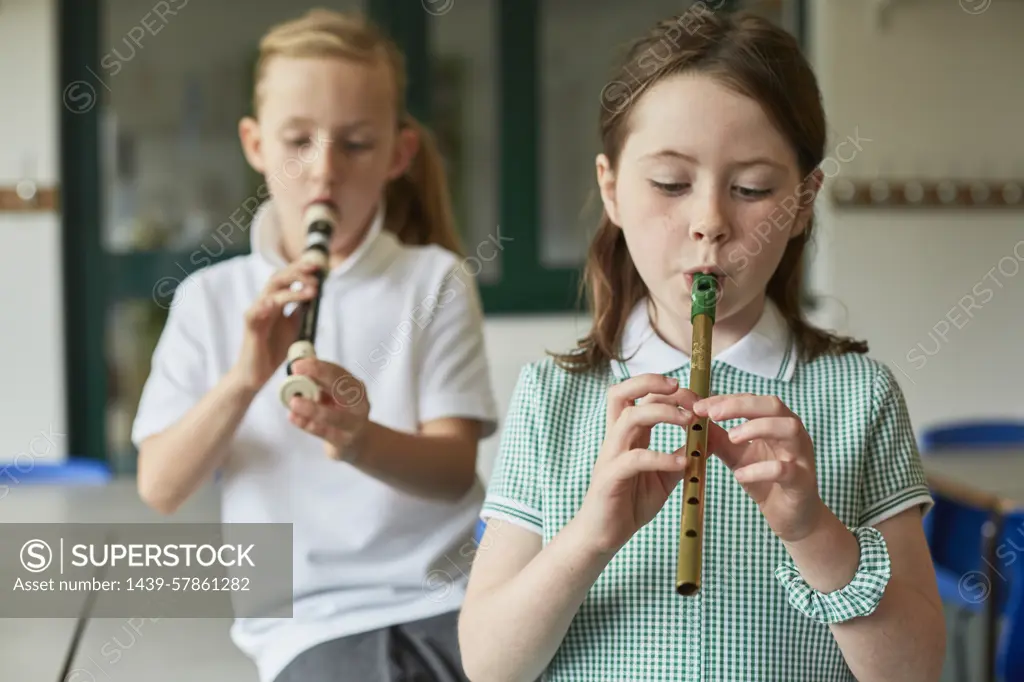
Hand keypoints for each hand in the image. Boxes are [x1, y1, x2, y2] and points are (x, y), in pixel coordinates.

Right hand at [230, 259, 322, 392]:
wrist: (257, 373)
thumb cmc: (274, 349)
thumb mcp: (295, 327)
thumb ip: (302, 311)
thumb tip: (315, 295)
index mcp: (276, 302)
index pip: (287, 277)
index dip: (301, 268)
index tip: (320, 265)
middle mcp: (265, 303)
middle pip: (278, 278)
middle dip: (298, 271)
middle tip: (317, 271)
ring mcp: (257, 313)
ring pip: (270, 292)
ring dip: (291, 289)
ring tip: (311, 290)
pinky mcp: (250, 327)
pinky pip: (254, 312)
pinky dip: (265, 305)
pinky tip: (276, 302)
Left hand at [285, 358, 371, 461]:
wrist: (357, 442)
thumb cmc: (341, 413)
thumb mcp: (333, 396)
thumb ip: (319, 384)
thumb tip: (298, 370)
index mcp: (355, 388)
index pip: (339, 373)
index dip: (319, 366)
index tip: (298, 364)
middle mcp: (358, 404)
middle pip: (342, 388)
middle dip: (320, 376)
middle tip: (297, 372)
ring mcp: (353, 424)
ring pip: (334, 416)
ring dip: (313, 409)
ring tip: (294, 402)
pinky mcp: (343, 441)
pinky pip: (324, 433)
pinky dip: (307, 425)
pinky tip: (294, 418)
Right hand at [576, 374, 692, 555]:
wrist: (603, 536)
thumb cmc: (630, 504)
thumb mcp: (664, 477)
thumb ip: (682, 456)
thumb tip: (709, 439)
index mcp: (627, 435)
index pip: (637, 394)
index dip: (664, 387)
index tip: (693, 397)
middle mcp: (616, 439)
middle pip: (622, 392)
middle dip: (653, 383)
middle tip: (684, 393)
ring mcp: (611, 456)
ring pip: (630, 418)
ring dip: (662, 413)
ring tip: (689, 422)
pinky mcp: (610, 478)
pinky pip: (634, 459)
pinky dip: (661, 457)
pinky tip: (682, 465)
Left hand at [692, 394, 823, 542]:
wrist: (792, 516)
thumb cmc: (766, 480)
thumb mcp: (737, 455)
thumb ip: (718, 438)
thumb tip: (693, 418)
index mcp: (777, 422)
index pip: (752, 400)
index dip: (726, 400)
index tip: (699, 406)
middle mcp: (793, 433)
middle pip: (773, 406)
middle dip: (741, 406)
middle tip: (713, 414)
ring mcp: (801, 455)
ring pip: (788, 428)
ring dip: (757, 428)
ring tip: (731, 436)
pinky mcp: (802, 481)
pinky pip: (785, 469)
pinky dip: (760, 469)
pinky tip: (740, 475)